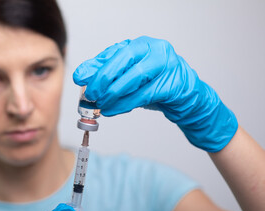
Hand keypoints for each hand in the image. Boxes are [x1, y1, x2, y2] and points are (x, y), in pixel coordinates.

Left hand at [73, 36, 237, 151]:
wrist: (185, 97)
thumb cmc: (155, 85)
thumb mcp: (129, 78)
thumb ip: (108, 74)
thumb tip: (83, 77)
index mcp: (142, 45)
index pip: (114, 52)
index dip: (94, 65)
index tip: (79, 78)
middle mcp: (155, 49)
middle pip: (124, 59)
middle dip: (103, 78)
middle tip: (91, 94)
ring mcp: (166, 65)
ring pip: (134, 77)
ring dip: (113, 94)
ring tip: (100, 105)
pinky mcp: (172, 84)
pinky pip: (143, 95)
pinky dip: (124, 104)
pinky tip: (112, 110)